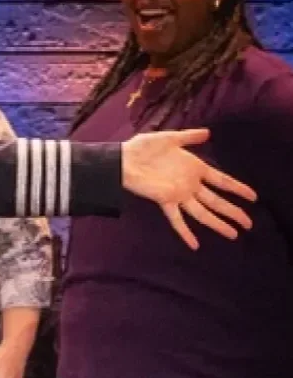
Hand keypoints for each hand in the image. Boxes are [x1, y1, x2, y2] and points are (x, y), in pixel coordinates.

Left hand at [120, 129, 255, 249]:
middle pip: (217, 201)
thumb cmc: (144, 147)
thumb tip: (208, 133)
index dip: (238, 188)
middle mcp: (190, 184)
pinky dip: (185, 232)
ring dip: (218, 223)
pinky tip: (195, 245)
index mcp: (195, 169)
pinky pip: (177, 220)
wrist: (123, 157)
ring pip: (203, 212)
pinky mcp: (165, 201)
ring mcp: (179, 194)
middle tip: (249, 224)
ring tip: (233, 235)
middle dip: (233, 212)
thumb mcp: (171, 138)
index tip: (253, 197)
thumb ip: (190, 137)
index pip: (223, 181)